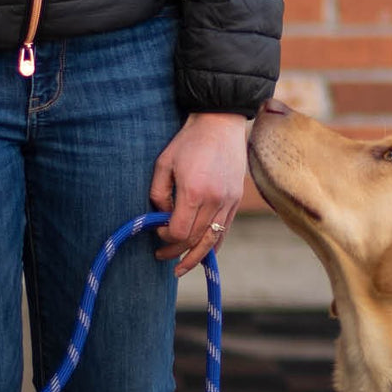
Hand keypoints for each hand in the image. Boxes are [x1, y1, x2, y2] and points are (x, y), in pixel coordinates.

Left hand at [149, 112, 247, 275]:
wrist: (221, 123)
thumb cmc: (188, 141)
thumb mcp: (164, 163)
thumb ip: (158, 194)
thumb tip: (161, 217)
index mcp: (194, 192)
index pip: (178, 231)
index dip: (164, 237)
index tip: (156, 231)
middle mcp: (215, 201)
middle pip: (194, 240)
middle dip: (175, 251)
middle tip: (160, 256)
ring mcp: (228, 203)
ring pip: (211, 241)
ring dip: (194, 258)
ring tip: (180, 268)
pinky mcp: (236, 201)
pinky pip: (224, 232)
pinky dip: (212, 246)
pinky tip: (201, 256)